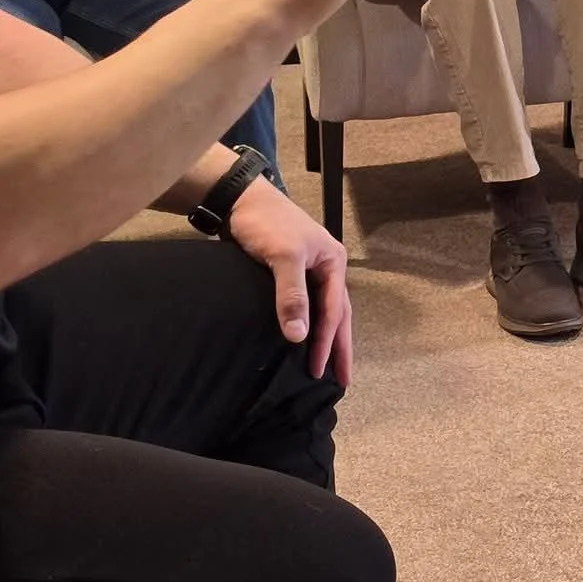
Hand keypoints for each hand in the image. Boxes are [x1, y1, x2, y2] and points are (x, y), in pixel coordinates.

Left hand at [227, 181, 351, 384]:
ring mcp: (309, 270)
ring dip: (326, 338)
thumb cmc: (267, 224)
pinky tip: (303, 338)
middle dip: (339, 347)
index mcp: (333, 262)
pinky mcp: (289, 272)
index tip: (319, 372)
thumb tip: (299, 337)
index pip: (334, 312)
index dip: (327, 343)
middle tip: (341, 380)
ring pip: (323, 310)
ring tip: (327, 365)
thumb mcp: (283, 257)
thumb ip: (292, 296)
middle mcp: (326, 267)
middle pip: (337, 314)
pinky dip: (308, 324)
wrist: (240, 200)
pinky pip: (305, 305)